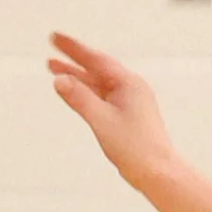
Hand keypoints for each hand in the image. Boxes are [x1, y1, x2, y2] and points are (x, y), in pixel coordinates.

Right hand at [47, 34, 176, 187]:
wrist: (159, 173)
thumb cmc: (136, 148)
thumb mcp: (102, 120)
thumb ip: (79, 98)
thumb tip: (59, 80)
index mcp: (129, 84)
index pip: (96, 59)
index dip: (74, 48)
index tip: (55, 37)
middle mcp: (131, 89)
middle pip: (97, 68)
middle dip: (74, 59)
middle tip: (52, 47)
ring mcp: (131, 102)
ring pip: (99, 84)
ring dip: (77, 77)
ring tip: (54, 69)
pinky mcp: (128, 117)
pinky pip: (103, 98)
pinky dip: (87, 92)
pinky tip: (76, 92)